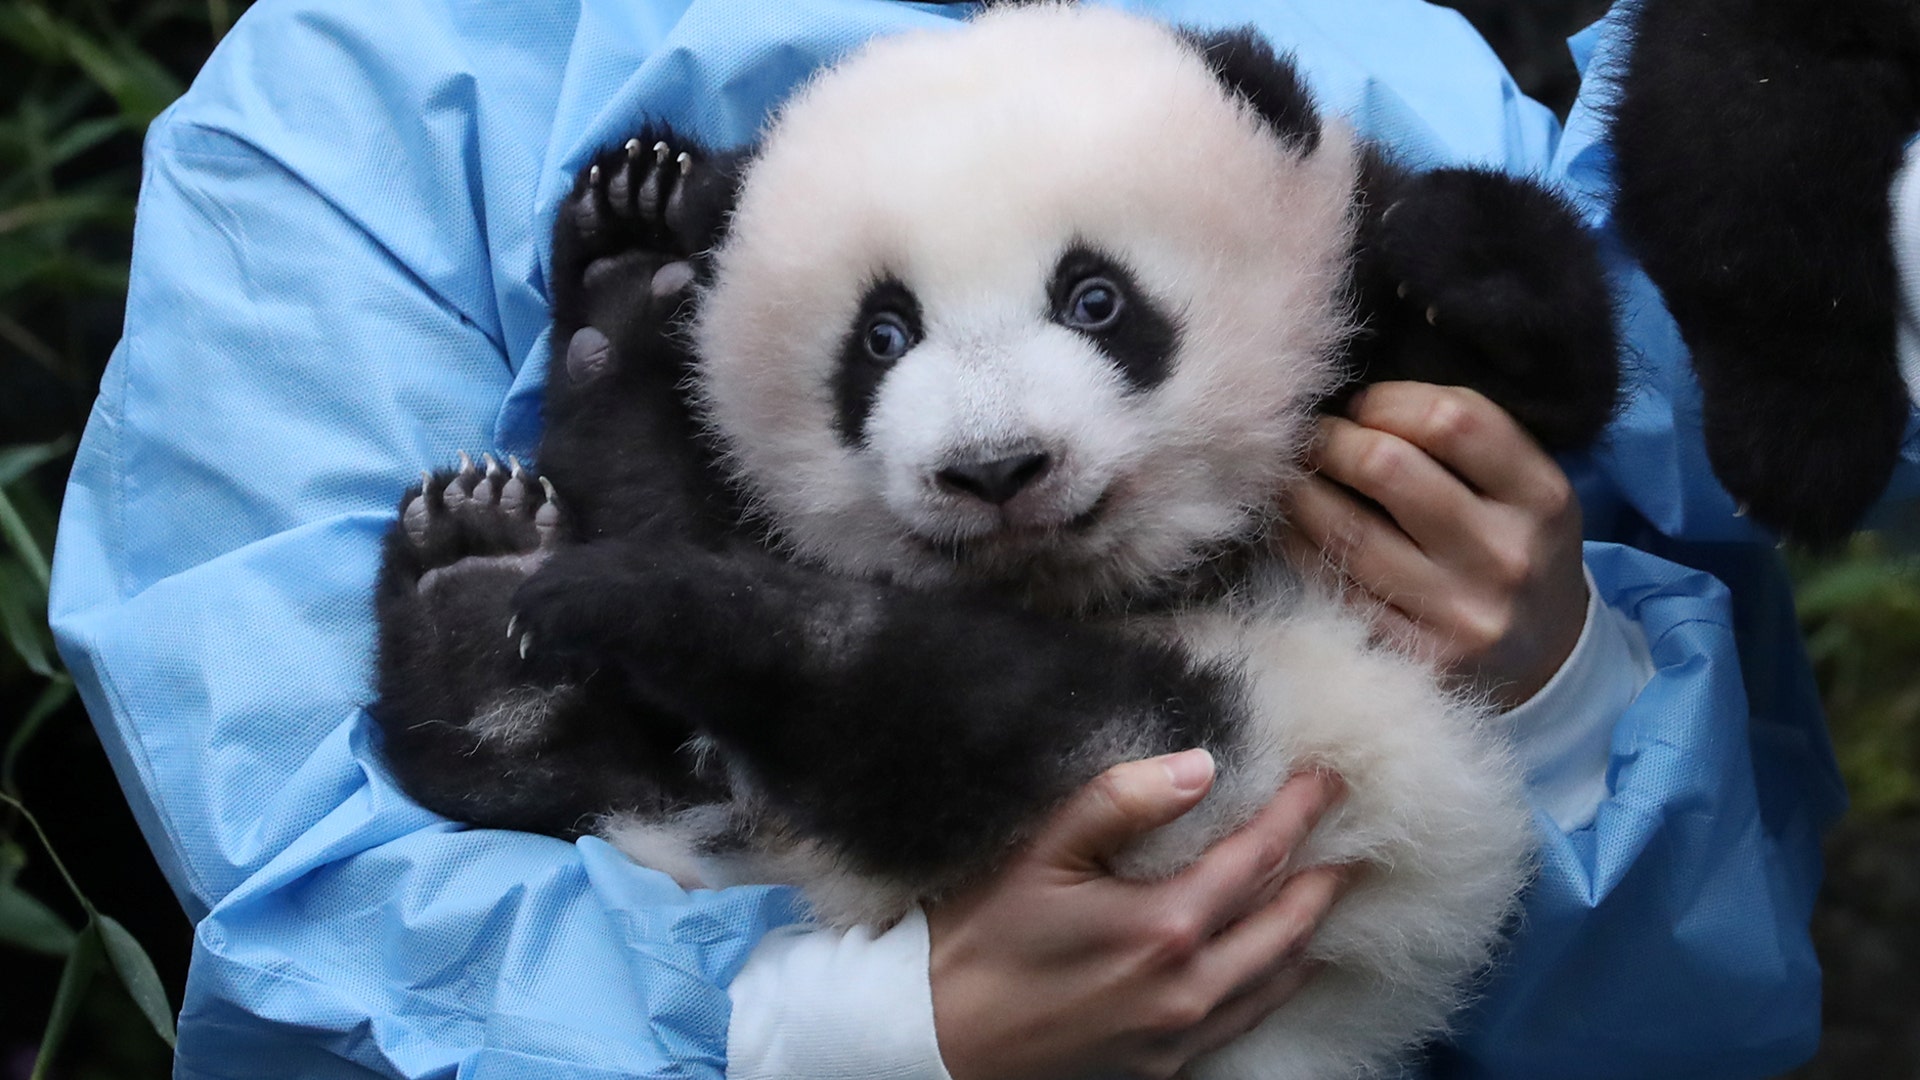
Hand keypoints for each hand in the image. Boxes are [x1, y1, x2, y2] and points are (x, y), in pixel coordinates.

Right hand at [927, 751, 1350, 1079]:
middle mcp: (1190, 987)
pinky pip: (1249, 1017)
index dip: (1301, 813)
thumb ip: (1120, 801)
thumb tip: (1201, 764)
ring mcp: (1183, 1034)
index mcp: (1165, 925)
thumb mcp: (1039, 854)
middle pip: (1288, 921)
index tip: (1330, 779)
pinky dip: (1281, 980)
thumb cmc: (981, 939)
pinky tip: (1286, 960)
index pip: (1260, 857)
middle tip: (1357, 833)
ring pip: (1279, 976)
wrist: (940, 1043)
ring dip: (1312, 928)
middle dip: (1327, 872)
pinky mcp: (1167, 1066)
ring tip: (1333, 890)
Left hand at [1284, 381, 1586, 708]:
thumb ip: (1462, 438)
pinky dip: (1296, 546)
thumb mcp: (1522, 486)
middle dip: (1329, 440)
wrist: (1546, 660)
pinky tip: (1288, 525)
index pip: (1450, 419)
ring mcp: (1460, 613)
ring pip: (1346, 531)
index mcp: (1541, 496)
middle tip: (1308, 436)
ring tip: (1287, 474)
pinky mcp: (1418, 658)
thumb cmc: (1513, 546)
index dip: (1385, 400)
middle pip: (1386, 467)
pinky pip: (1334, 587)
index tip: (1359, 406)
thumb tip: (1352, 397)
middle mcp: (1505, 555)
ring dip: (1298, 491)